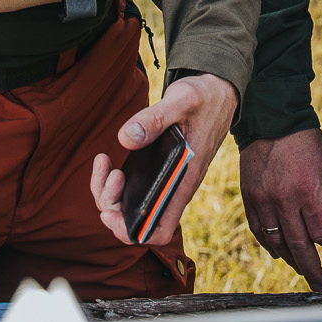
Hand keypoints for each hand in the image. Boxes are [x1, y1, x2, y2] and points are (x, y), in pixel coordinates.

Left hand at [90, 73, 238, 247]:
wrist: (217, 91)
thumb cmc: (204, 97)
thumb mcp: (182, 101)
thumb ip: (155, 119)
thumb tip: (126, 139)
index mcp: (185, 181)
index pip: (159, 230)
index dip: (131, 231)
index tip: (111, 209)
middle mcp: (174, 188)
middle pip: (136, 221)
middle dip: (111, 204)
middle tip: (109, 173)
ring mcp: (165, 181)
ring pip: (129, 206)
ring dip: (108, 192)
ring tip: (104, 164)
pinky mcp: (158, 171)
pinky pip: (131, 190)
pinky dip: (113, 181)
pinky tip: (107, 161)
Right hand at [238, 129, 321, 291]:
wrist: (271, 120)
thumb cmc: (306, 142)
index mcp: (309, 190)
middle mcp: (285, 200)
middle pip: (299, 246)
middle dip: (312, 268)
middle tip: (319, 285)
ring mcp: (264, 201)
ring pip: (277, 243)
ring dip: (290, 260)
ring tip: (301, 268)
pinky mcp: (249, 198)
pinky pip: (259, 231)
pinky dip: (270, 245)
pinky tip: (279, 251)